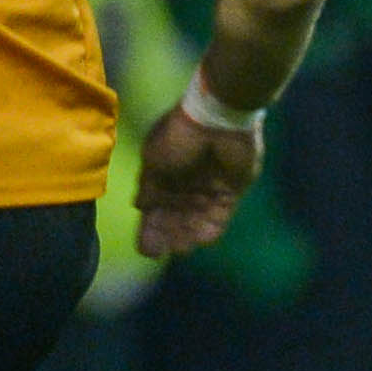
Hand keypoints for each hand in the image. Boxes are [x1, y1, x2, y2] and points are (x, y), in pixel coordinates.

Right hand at [133, 105, 262, 258]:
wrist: (217, 118)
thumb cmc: (179, 136)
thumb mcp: (154, 160)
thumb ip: (150, 187)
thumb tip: (140, 207)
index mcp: (165, 173)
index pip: (155, 207)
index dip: (150, 229)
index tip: (147, 249)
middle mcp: (186, 183)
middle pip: (175, 217)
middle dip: (168, 235)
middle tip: (163, 251)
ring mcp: (209, 188)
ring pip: (197, 219)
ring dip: (188, 234)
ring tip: (182, 248)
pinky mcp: (232, 191)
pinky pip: (220, 216)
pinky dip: (211, 229)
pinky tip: (201, 240)